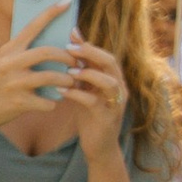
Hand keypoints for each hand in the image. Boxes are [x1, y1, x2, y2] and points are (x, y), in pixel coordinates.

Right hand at [0, 8, 77, 139]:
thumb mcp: (3, 62)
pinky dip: (54, 102)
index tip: (67, 1)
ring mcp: (14, 83)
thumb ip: (22, 52)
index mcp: (9, 50)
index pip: (33, 25)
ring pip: (52, 77)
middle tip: (77, 62)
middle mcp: (10, 63)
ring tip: (70, 82)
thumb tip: (54, 43)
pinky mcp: (19, 102)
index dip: (51, 12)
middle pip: (47, 52)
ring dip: (66, 80)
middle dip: (67, 56)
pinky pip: (47, 101)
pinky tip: (53, 101)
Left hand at [58, 37, 128, 156]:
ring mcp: (116, 103)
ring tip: (69, 72)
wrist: (99, 146)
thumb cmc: (89, 115)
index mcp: (113, 79)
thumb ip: (80, 70)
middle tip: (69, 49)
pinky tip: (62, 92)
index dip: (88, 44)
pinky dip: (78, 95)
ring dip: (88, 74)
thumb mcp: (85, 90)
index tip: (70, 35)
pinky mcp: (108, 118)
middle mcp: (119, 88)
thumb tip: (70, 45)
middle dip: (90, 53)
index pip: (105, 55)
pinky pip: (95, 103)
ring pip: (109, 82)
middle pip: (111, 63)